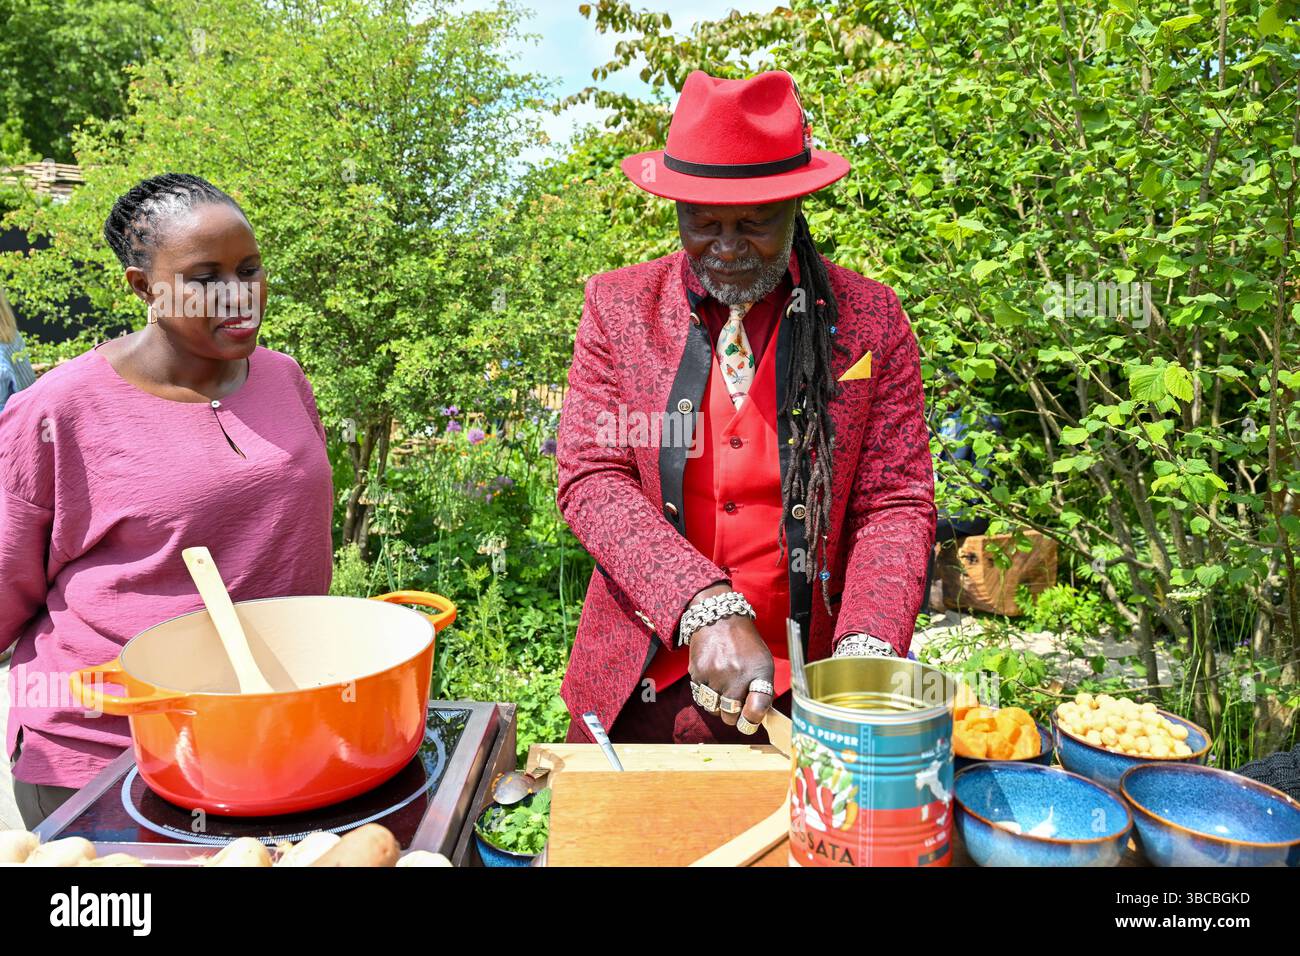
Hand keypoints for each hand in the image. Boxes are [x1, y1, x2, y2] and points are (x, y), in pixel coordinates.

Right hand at [686, 584, 773, 729]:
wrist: (720, 619)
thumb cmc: (745, 645)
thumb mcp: (763, 662)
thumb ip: (763, 690)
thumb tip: (757, 718)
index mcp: (759, 672)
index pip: (757, 708)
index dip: (752, 721)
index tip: (750, 722)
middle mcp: (737, 675)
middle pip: (730, 716)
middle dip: (733, 715)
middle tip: (734, 705)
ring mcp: (715, 675)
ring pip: (713, 710)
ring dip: (718, 706)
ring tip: (722, 690)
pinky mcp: (697, 673)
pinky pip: (700, 697)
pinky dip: (706, 693)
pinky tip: (712, 679)